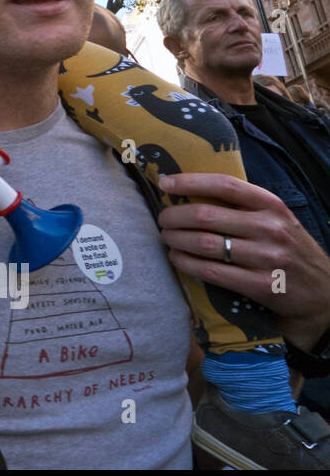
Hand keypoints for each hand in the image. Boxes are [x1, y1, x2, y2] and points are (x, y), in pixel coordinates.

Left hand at [158, 172, 329, 348]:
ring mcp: (266, 258)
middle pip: (206, 215)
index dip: (190, 182)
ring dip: (175, 240)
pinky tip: (177, 258)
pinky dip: (186, 263)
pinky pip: (211, 271)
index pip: (225, 185)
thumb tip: (190, 192)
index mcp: (272, 206)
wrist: (321, 293)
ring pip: (204, 243)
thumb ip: (243, 206)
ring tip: (167, 238)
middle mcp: (270, 228)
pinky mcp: (260, 285)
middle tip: (162, 219)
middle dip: (174, 216)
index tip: (165, 183)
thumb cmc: (287, 249)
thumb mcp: (276, 219)